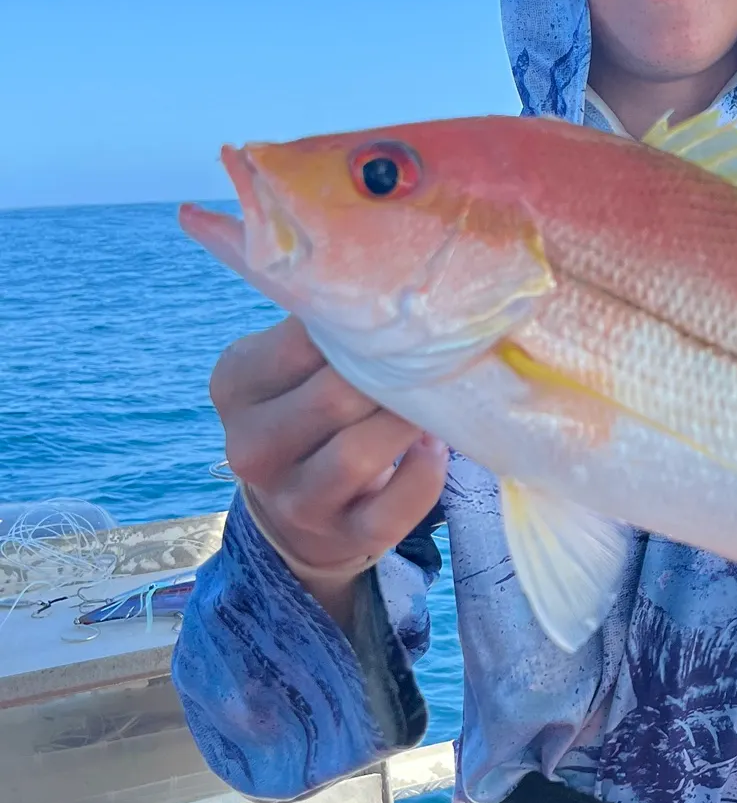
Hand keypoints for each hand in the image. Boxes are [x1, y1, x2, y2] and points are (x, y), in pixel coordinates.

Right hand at [211, 317, 447, 621]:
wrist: (298, 515)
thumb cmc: (308, 417)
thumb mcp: (289, 369)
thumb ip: (318, 326)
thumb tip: (382, 265)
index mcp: (236, 385)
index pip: (300, 341)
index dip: (360, 326)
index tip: (401, 312)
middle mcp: (252, 446)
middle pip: (332, 398)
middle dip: (390, 377)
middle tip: (429, 358)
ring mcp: (294, 499)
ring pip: (360, 454)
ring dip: (406, 423)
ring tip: (433, 399)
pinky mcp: (343, 536)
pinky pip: (394, 508)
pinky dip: (424, 475)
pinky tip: (434, 447)